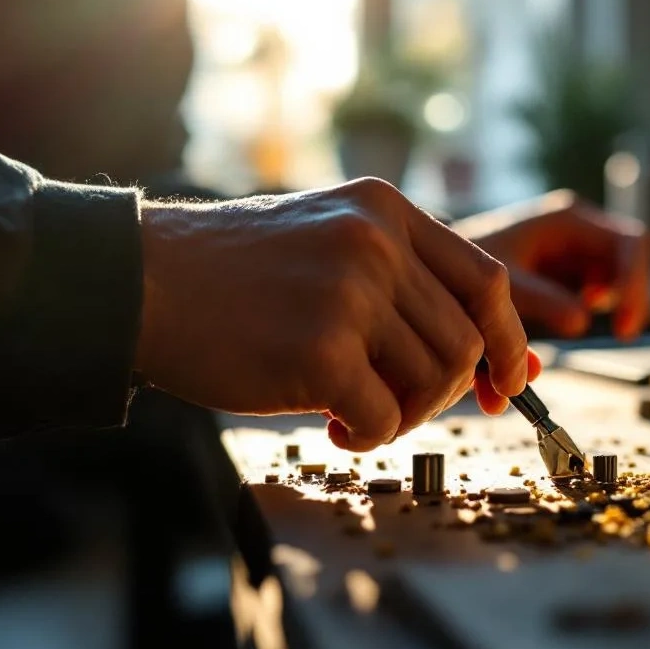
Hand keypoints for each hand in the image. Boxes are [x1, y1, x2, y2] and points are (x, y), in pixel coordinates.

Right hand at [134, 178, 528, 450]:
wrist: (139, 282)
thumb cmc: (236, 277)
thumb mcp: (329, 240)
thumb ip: (403, 282)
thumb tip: (494, 360)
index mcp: (385, 211)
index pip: (486, 281)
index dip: (509, 341)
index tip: (510, 385)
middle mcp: (376, 243)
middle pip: (464, 341)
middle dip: (444, 392)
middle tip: (399, 406)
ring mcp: (351, 294)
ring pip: (433, 380)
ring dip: (405, 413)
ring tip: (358, 413)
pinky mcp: (321, 351)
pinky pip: (386, 417)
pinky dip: (370, 436)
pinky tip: (335, 427)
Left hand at [456, 190, 649, 339]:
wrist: (441, 268)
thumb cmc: (467, 265)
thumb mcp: (503, 283)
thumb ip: (540, 300)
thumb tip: (581, 321)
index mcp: (568, 220)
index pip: (631, 243)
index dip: (636, 281)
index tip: (622, 321)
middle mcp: (580, 231)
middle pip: (635, 258)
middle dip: (635, 296)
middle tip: (623, 332)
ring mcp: (579, 252)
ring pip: (623, 277)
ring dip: (619, 306)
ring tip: (599, 324)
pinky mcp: (573, 274)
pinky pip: (603, 293)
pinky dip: (598, 314)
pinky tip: (575, 319)